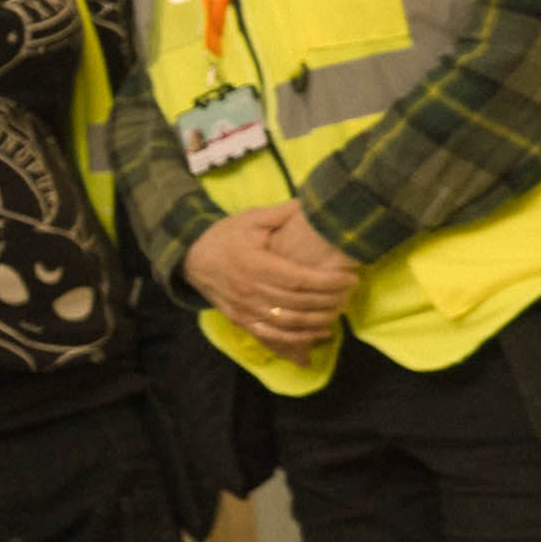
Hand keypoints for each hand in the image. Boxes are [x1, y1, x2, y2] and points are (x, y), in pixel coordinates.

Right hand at [192, 203, 357, 352]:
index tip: (351, 278)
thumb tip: (314, 205)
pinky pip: (273, 334)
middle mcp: (249, 289)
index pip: (299, 279)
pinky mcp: (240, 320)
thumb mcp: (251, 218)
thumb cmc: (224, 236)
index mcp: (255, 264)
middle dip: (330, 300)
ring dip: (319, 319)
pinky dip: (299, 337)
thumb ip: (282, 213)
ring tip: (339, 309)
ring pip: (289, 321)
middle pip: (298, 302)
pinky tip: (320, 332)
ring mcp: (244, 308)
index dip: (329, 282)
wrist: (189, 257)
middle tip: (350, 292)